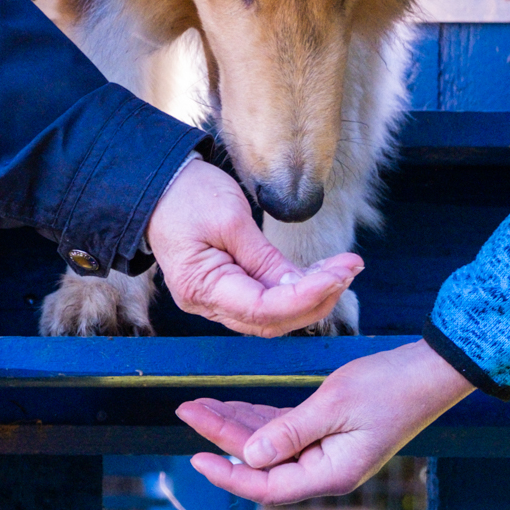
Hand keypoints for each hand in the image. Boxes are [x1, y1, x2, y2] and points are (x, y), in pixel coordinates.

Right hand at [146, 159, 361, 335]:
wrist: (158, 188)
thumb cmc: (187, 195)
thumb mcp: (231, 218)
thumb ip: (266, 258)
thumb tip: (301, 285)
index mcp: (202, 288)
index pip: (264, 309)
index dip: (306, 297)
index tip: (339, 274)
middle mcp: (207, 304)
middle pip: (272, 321)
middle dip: (317, 299)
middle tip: (350, 269)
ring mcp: (215, 302)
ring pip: (273, 317)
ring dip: (311, 297)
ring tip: (343, 269)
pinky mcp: (226, 291)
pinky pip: (266, 302)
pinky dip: (295, 292)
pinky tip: (321, 273)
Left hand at [176, 340, 475, 502]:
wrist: (432, 372)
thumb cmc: (390, 386)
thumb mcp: (335, 404)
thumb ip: (289, 431)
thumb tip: (249, 457)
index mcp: (331, 473)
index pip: (267, 486)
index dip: (229, 475)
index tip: (196, 457)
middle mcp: (327, 470)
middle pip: (262, 464)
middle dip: (223, 439)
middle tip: (187, 411)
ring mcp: (329, 453)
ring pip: (270, 446)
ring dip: (236, 426)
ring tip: (200, 406)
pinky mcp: (330, 433)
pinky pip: (286, 431)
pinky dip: (259, 418)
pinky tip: (233, 405)